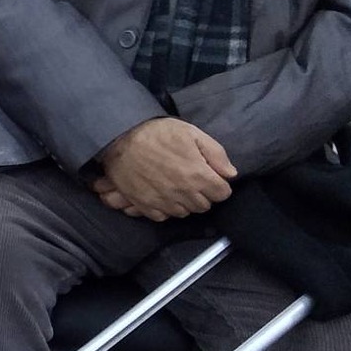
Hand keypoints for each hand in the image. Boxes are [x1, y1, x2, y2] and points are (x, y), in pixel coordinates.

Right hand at [93, 118, 236, 220]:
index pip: (222, 194)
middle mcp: (183, 193)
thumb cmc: (157, 133)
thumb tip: (230, 174)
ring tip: (177, 186)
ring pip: (185, 213)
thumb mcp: (192, 133)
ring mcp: (163, 201)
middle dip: (203, 194)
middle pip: (204, 206)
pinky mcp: (145, 205)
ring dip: (185, 202)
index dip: (219, 184)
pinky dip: (166, 209)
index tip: (211, 176)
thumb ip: (216, 153)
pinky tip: (163, 195)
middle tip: (193, 180)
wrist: (120, 138)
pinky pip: (163, 217)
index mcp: (198, 175)